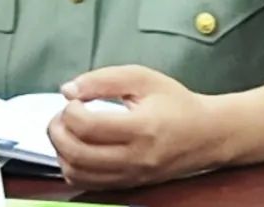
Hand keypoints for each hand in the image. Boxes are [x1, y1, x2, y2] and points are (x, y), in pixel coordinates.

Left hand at [47, 65, 220, 188]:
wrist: (207, 135)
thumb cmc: (176, 103)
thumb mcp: (143, 78)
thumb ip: (104, 79)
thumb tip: (68, 90)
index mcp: (141, 128)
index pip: (88, 126)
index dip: (70, 111)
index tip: (74, 99)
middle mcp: (134, 158)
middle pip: (76, 154)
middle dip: (57, 131)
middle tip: (62, 114)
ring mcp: (130, 176)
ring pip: (77, 173)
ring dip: (61, 150)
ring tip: (68, 129)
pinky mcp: (127, 185)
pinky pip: (87, 183)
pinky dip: (72, 166)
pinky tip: (78, 146)